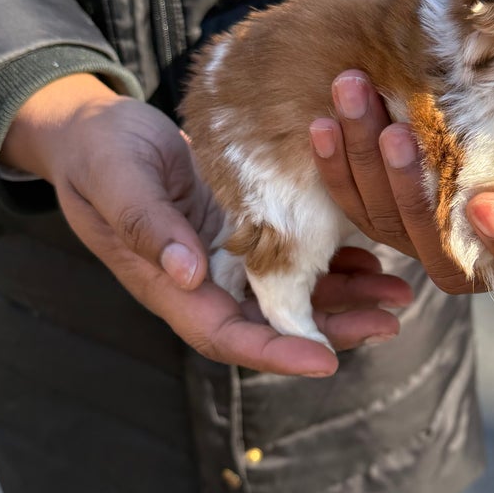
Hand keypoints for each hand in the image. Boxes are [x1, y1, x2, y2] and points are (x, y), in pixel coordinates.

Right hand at [1, 75, 410, 376]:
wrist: (96, 130)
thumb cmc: (98, 155)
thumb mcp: (116, 180)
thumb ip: (146, 225)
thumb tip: (189, 273)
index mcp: (171, 285)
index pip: (228, 336)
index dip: (277, 353)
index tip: (325, 362)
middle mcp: (206, 282)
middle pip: (275, 324)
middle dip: (333, 330)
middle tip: (389, 322)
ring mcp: (228, 257)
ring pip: (295, 293)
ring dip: (347, 298)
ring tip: (398, 294)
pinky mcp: (246, 227)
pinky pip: (298, 254)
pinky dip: (337, 259)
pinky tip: (375, 253)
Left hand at [309, 71, 493, 297]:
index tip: (487, 204)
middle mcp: (490, 259)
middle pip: (444, 252)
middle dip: (413, 191)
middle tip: (396, 132)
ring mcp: (433, 244)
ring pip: (390, 225)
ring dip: (364, 162)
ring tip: (353, 94)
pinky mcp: (391, 222)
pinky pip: (356, 208)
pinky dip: (337, 167)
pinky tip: (324, 122)